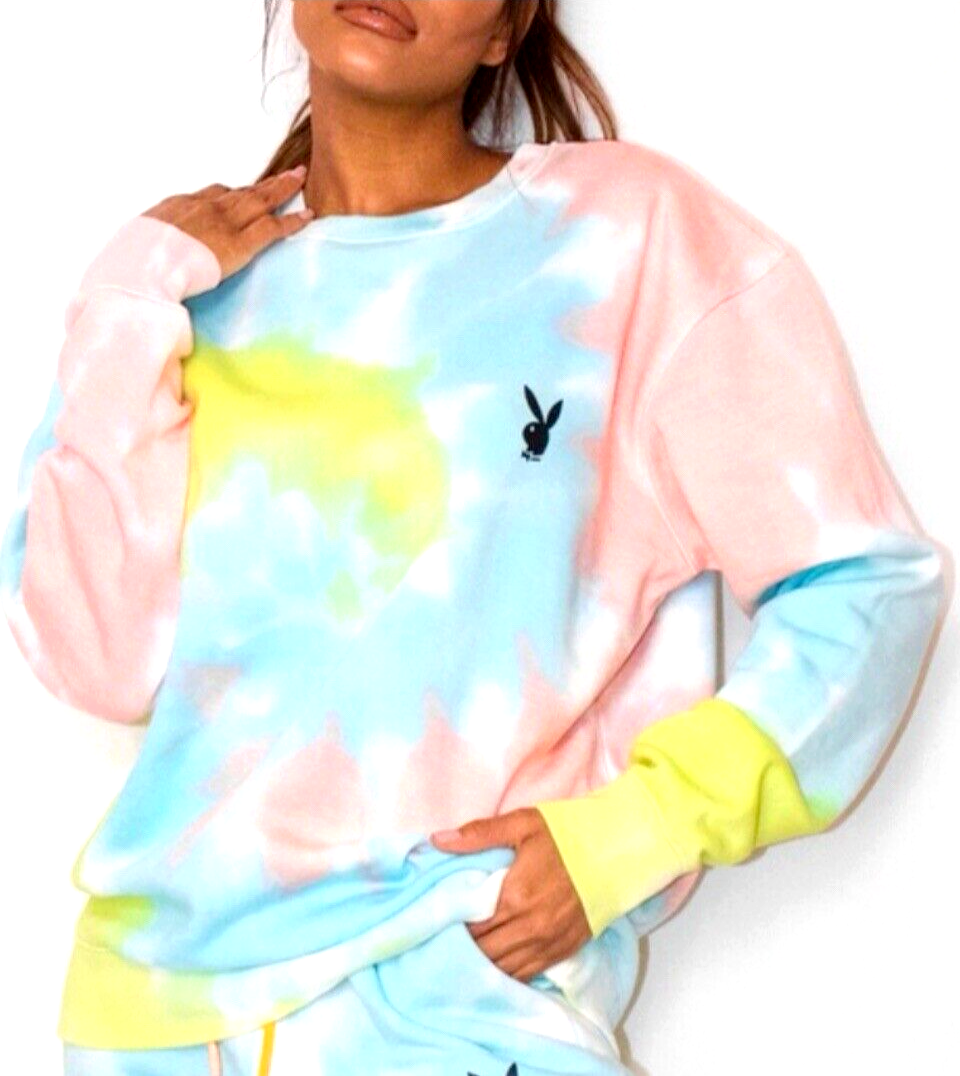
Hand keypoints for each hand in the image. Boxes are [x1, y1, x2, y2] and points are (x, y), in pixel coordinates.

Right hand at [142, 167, 315, 280]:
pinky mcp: (239, 244)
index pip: (210, 196)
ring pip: (260, 200)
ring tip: (298, 178)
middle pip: (240, 192)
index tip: (241, 193)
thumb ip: (147, 242)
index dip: (230, 195)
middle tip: (283, 174)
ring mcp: (224, 223)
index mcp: (177, 206)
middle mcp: (204, 207)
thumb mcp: (134, 242)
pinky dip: (292, 221)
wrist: (140, 266)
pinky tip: (309, 216)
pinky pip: (272, 227)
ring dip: (281, 188)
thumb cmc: (130, 261)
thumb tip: (141, 251)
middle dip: (262, 183)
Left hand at [429, 806, 591, 982]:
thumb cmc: (568, 834)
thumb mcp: (522, 824)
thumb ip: (478, 834)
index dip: (450, 925)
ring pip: (502, 968)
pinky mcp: (563, 951)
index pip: (469, 925)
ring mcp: (548, 943)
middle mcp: (530, 927)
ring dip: (481, 963)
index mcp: (515, 896)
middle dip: (462, 946)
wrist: (617, 850)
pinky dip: (505, 972)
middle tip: (445, 937)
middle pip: (482, 951)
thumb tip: (437, 840)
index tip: (438, 919)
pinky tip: (493, 965)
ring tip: (464, 953)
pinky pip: (525, 974)